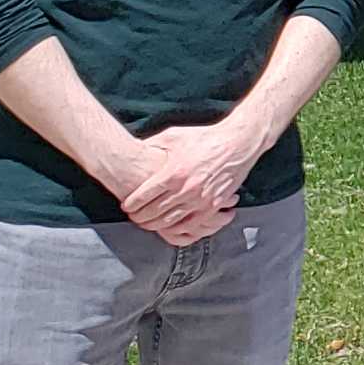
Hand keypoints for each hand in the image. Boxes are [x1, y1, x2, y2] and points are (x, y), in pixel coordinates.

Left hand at [112, 121, 251, 243]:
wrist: (237, 143)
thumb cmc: (205, 138)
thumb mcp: (174, 136)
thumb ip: (152, 144)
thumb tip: (134, 149)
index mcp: (172, 173)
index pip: (143, 196)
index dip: (131, 204)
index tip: (126, 206)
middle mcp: (185, 189)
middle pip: (153, 212)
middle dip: (139, 218)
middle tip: (133, 217)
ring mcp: (200, 200)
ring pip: (169, 222)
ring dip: (155, 225)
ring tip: (148, 223)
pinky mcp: (213, 205)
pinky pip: (191, 225)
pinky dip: (177, 228)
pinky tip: (169, 226)